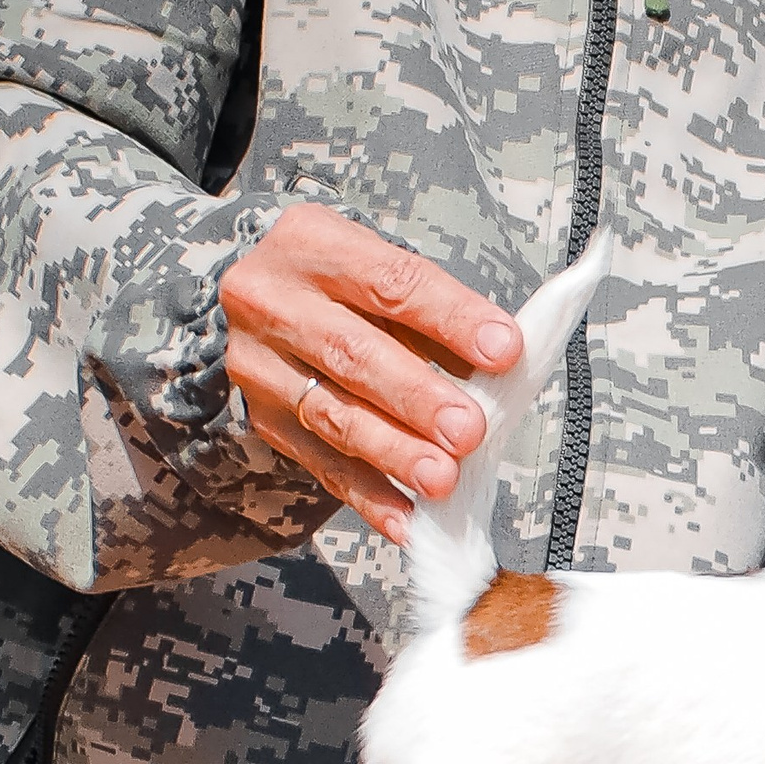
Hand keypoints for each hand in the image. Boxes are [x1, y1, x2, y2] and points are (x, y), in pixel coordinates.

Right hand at [219, 204, 523, 545]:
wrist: (260, 299)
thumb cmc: (345, 284)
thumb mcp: (380, 268)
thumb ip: (436, 312)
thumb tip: (504, 364)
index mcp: (310, 243)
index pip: (389, 282)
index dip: (450, 318)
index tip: (504, 351)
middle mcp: (270, 300)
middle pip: (352, 353)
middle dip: (416, 397)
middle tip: (468, 430)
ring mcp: (259, 365)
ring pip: (332, 415)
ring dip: (394, 453)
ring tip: (442, 479)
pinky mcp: (263, 419)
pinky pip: (320, 464)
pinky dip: (368, 496)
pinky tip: (407, 520)